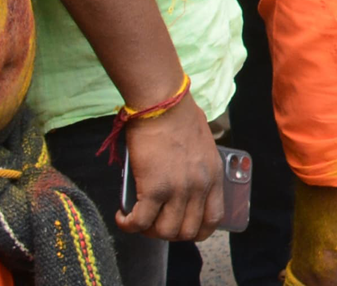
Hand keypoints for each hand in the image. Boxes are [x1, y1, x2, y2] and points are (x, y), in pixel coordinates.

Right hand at [119, 95, 222, 240]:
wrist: (163, 103)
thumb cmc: (178, 115)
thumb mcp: (202, 146)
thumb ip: (197, 167)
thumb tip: (181, 177)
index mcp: (213, 176)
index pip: (213, 219)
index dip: (196, 230)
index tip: (180, 227)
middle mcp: (199, 187)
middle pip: (187, 231)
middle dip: (168, 233)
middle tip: (153, 223)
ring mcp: (178, 190)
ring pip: (165, 232)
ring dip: (148, 231)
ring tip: (137, 219)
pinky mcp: (154, 189)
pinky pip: (140, 222)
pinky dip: (128, 225)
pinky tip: (122, 216)